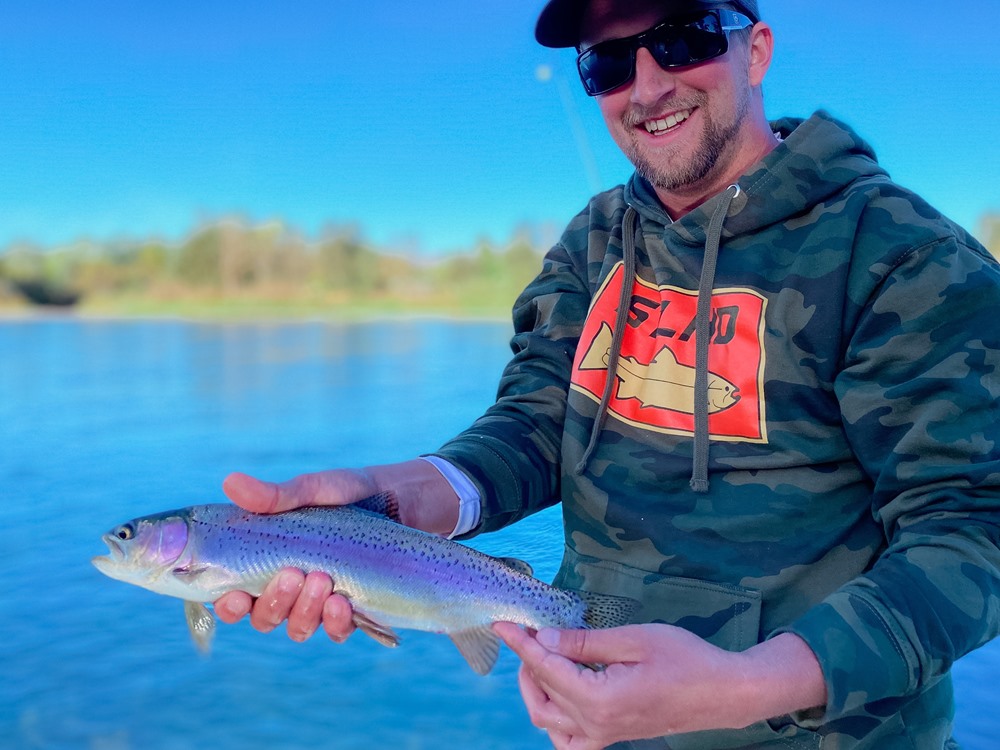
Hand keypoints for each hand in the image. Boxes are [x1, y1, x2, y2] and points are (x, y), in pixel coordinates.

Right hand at [213, 460, 460, 642]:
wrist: (400, 499)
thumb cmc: (347, 492)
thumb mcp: (313, 489)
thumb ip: (276, 495)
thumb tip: (231, 482)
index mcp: (268, 562)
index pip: (235, 596)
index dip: (228, 606)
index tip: (235, 595)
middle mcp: (290, 588)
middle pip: (265, 618)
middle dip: (273, 603)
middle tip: (293, 575)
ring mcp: (321, 601)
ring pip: (298, 628)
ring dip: (304, 612)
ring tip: (321, 581)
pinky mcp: (354, 609)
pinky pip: (338, 631)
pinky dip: (336, 623)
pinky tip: (342, 605)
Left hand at [493, 623, 825, 749]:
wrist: (723, 693)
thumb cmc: (685, 659)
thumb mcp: (633, 640)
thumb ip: (584, 643)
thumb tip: (544, 638)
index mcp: (600, 699)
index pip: (545, 668)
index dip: (521, 643)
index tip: (503, 623)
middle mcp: (596, 725)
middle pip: (541, 694)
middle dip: (527, 661)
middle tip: (529, 632)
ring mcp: (604, 736)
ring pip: (548, 722)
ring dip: (534, 690)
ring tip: (540, 658)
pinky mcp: (613, 737)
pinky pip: (570, 741)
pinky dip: (554, 720)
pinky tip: (558, 695)